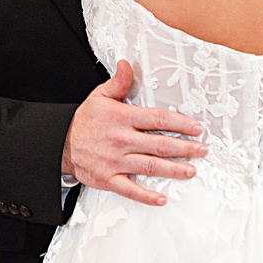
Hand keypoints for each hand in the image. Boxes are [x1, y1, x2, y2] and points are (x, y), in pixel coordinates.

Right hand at [62, 60, 207, 205]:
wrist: (59, 144)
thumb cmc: (84, 120)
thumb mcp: (100, 96)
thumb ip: (118, 82)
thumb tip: (127, 64)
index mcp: (122, 118)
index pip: (157, 120)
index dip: (180, 124)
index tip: (196, 128)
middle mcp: (121, 140)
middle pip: (160, 145)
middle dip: (185, 148)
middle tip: (203, 149)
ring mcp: (115, 161)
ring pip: (151, 166)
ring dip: (174, 170)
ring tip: (191, 170)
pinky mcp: (108, 179)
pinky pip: (131, 189)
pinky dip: (147, 196)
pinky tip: (162, 198)